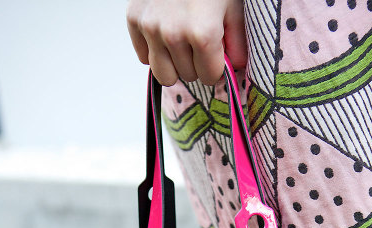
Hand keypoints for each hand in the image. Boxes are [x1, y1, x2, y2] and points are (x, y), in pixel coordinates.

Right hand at [126, 0, 246, 85]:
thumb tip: (235, 68)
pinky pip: (144, 58)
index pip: (210, 76)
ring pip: (165, 75)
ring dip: (175, 62)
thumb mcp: (233, 6)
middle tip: (198, 38)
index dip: (216, 65)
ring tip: (181, 39)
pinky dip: (155, 50)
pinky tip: (164, 30)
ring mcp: (151, 27)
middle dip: (196, 62)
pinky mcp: (134, 19)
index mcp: (202, 33)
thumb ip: (237, 42)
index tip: (216, 50)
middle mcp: (173, 33)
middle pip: (188, 76)